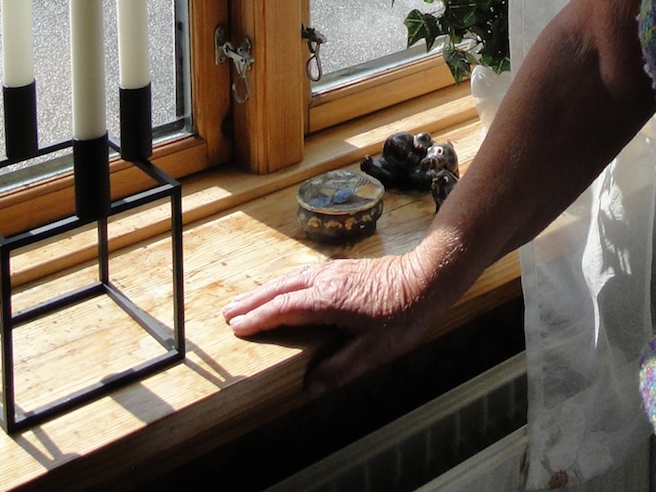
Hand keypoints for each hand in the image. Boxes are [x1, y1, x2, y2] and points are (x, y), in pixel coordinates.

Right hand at [222, 249, 445, 395]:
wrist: (427, 277)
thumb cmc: (403, 315)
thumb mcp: (374, 350)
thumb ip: (340, 368)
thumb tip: (309, 386)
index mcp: (328, 300)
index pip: (284, 309)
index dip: (258, 318)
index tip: (236, 327)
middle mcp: (326, 280)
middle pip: (280, 289)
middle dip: (253, 302)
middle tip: (227, 313)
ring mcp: (334, 271)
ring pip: (290, 278)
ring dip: (266, 290)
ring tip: (246, 302)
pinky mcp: (343, 269)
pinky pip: (302, 275)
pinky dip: (284, 283)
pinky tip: (283, 289)